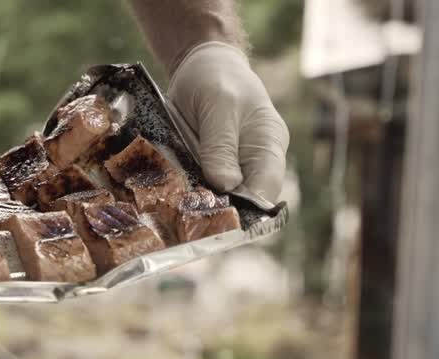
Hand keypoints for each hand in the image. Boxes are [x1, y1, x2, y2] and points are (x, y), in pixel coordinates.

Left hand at [167, 42, 289, 202]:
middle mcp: (255, 163)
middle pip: (243, 204)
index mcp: (269, 146)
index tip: (213, 213)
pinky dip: (186, 194)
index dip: (244, 210)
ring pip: (220, 201)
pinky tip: (169, 195)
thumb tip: (227, 185)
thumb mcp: (219, 104)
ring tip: (173, 205)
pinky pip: (201, 190)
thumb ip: (222, 144)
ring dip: (198, 205)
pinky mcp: (209, 171)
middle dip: (217, 211)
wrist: (200, 66)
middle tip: (185, 212)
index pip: (265, 191)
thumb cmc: (217, 78)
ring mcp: (232, 169)